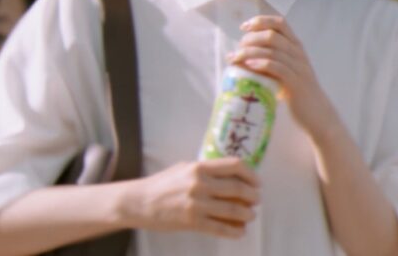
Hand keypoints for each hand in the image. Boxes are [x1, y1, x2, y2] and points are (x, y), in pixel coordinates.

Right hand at [128, 158, 259, 237]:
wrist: (140, 202)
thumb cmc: (162, 184)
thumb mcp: (184, 168)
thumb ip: (206, 170)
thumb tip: (231, 175)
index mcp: (199, 167)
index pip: (234, 166)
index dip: (251, 174)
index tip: (257, 182)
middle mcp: (200, 184)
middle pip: (238, 189)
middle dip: (253, 196)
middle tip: (256, 200)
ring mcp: (197, 204)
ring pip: (233, 210)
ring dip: (247, 214)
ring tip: (250, 215)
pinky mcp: (193, 222)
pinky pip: (221, 228)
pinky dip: (235, 231)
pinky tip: (240, 231)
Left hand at [228, 15, 335, 136]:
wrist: (316, 114)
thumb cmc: (295, 92)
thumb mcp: (283, 71)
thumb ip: (269, 61)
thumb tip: (241, 57)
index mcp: (296, 46)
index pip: (280, 23)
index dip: (261, 21)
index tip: (244, 27)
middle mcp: (298, 53)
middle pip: (273, 35)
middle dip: (251, 38)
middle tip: (238, 48)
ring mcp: (298, 67)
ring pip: (273, 51)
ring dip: (250, 52)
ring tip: (235, 58)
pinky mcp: (296, 82)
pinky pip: (278, 68)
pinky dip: (261, 64)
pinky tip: (249, 66)